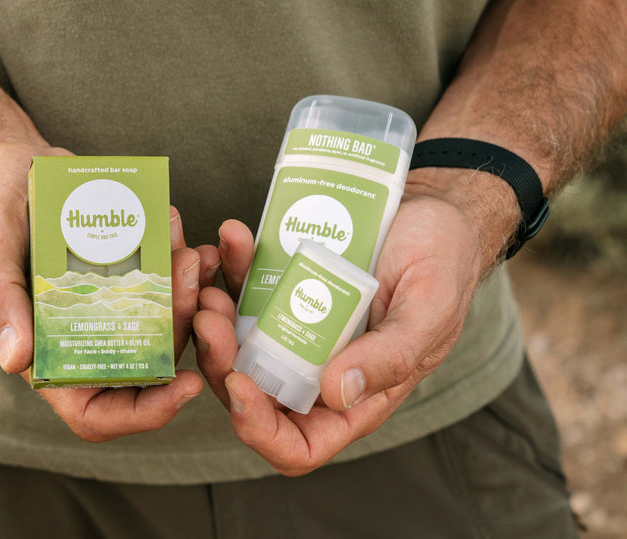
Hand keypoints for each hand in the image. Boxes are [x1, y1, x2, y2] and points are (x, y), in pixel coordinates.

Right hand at [0, 140, 209, 440]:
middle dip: (179, 330)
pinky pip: (171, 284)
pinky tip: (197, 244)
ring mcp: (111, 306)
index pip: (97, 412)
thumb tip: (17, 360)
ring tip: (191, 256)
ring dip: (189, 295)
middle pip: (148, 362)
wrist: (11, 166)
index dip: (144, 412)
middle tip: (190, 284)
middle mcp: (85, 337)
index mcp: (47, 352)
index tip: (185, 383)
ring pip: (167, 323)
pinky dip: (188, 269)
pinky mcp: (129, 273)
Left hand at [193, 171, 516, 474]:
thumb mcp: (428, 312)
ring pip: (235, 340)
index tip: (239, 384)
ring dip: (213, 315)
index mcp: (354, 397)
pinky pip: (243, 286)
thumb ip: (389, 358)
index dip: (260, 428)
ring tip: (210, 279)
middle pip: (250, 390)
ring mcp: (293, 327)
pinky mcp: (281, 286)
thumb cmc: (443, 265)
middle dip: (220, 360)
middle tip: (209, 316)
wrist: (434, 209)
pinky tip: (232, 237)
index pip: (297, 444)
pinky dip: (230, 265)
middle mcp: (315, 368)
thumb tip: (336, 392)